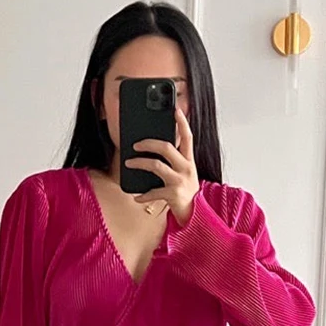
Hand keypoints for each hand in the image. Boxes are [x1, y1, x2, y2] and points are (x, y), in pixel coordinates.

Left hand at [125, 107, 198, 225]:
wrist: (196, 215)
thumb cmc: (186, 191)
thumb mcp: (185, 173)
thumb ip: (175, 160)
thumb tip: (155, 148)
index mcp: (189, 161)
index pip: (188, 137)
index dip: (182, 122)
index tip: (175, 109)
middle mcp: (186, 168)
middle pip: (166, 147)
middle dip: (148, 143)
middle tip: (135, 144)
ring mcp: (179, 181)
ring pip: (156, 166)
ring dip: (139, 163)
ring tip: (129, 163)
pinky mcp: (172, 195)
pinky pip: (152, 192)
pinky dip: (142, 195)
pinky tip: (136, 196)